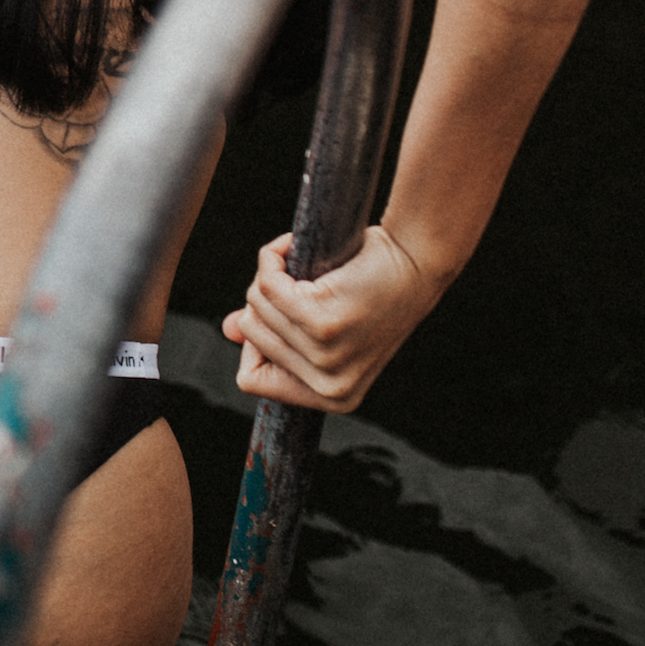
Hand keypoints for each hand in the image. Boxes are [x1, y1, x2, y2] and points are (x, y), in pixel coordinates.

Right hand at [222, 227, 445, 412]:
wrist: (416, 258)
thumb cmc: (372, 288)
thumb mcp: (326, 323)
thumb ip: (278, 333)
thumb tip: (229, 330)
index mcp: (334, 398)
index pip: (252, 381)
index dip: (254, 344)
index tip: (279, 315)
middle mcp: (331, 387)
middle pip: (250, 336)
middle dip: (262, 300)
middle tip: (297, 280)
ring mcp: (327, 358)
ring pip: (255, 308)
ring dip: (269, 275)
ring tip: (299, 263)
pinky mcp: (324, 324)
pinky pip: (268, 288)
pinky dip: (273, 258)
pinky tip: (292, 247)